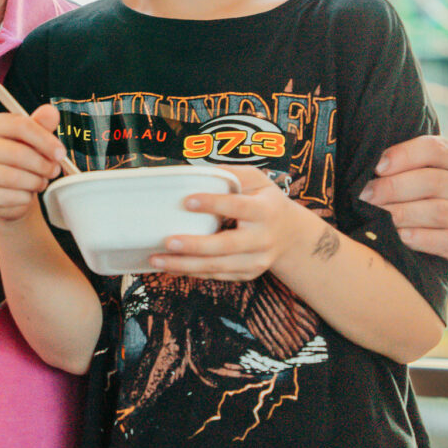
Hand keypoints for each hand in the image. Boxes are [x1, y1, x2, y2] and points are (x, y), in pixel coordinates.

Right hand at [0, 105, 65, 222]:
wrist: (0, 190)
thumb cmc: (16, 159)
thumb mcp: (29, 139)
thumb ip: (40, 125)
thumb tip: (51, 111)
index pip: (19, 126)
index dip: (44, 139)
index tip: (60, 153)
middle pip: (17, 153)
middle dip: (42, 165)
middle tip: (54, 171)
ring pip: (12, 178)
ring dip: (35, 182)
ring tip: (41, 182)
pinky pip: (6, 198)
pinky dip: (23, 199)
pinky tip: (26, 195)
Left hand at [148, 166, 300, 280]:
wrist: (290, 235)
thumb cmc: (265, 201)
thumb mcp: (257, 180)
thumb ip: (232, 175)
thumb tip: (197, 172)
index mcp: (265, 211)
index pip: (238, 207)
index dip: (213, 204)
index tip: (187, 201)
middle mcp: (262, 239)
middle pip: (226, 246)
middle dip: (195, 246)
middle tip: (168, 241)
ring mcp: (256, 261)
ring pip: (218, 266)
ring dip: (185, 264)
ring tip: (157, 259)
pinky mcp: (247, 274)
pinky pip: (217, 275)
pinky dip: (192, 272)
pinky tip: (171, 267)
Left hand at [360, 135, 447, 277]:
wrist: (433, 244)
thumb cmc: (412, 198)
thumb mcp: (410, 175)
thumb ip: (397, 164)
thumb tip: (366, 157)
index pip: (435, 149)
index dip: (404, 155)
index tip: (377, 166)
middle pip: (434, 181)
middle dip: (394, 187)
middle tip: (366, 195)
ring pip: (439, 211)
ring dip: (403, 213)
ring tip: (376, 216)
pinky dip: (421, 238)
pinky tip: (400, 237)